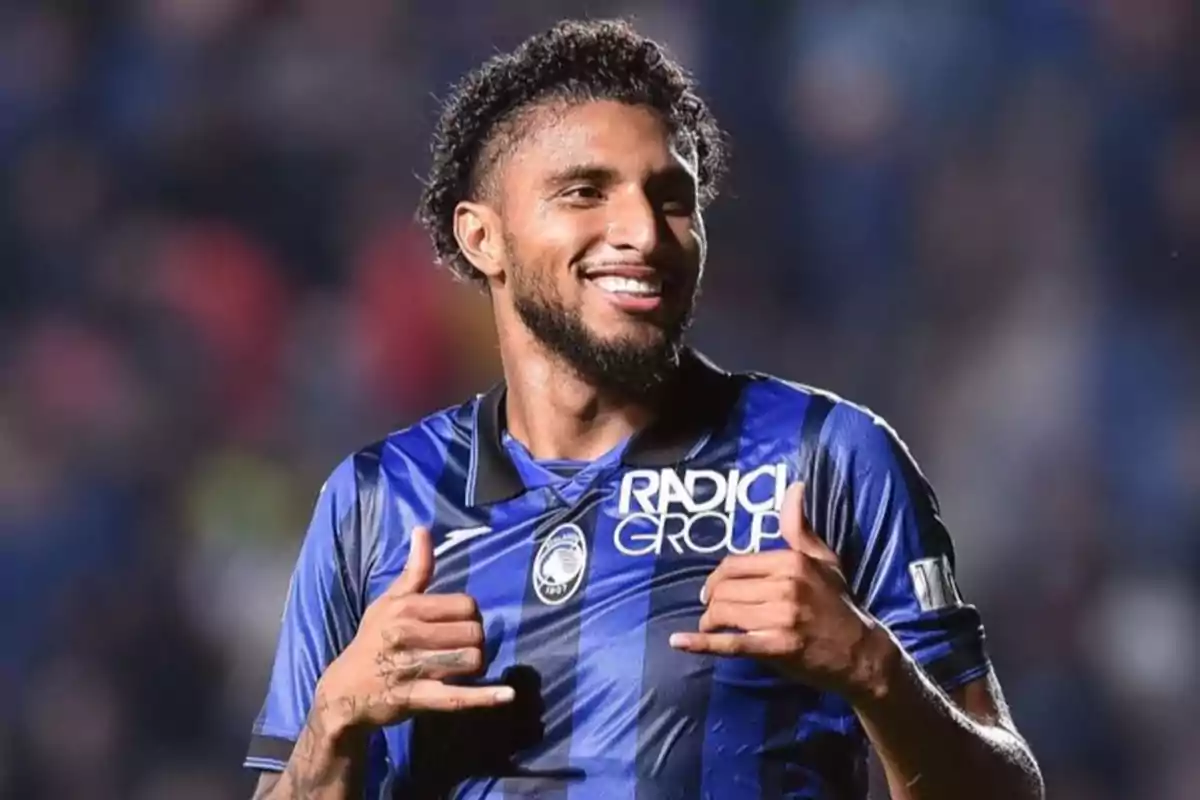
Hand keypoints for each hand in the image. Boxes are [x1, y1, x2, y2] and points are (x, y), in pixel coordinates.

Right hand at [314, 526, 513, 731]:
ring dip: (474, 666)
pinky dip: (484, 697)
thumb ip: (415, 569)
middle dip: (474, 641)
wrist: (343, 691)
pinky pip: (456, 696)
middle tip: (461, 647)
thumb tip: (422, 529)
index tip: (459, 624)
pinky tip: (507, 695)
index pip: (465, 606)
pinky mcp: (415, 699)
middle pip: (473, 633)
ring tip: (462, 667)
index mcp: (405, 608)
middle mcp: (407, 634)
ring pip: (470, 661)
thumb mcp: (389, 601)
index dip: (470, 616)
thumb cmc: (372, 640)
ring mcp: (411, 668)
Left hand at [669, 483, 894, 700]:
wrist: (861, 653)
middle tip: (710, 610)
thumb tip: (794, 486)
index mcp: (792, 561)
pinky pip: (731, 643)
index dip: (716, 578)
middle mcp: (785, 586)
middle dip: (711, 600)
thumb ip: (799, 527)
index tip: (712, 589)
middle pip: (725, 589)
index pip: (734, 564)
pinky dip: (702, 643)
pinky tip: (680, 642)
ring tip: (710, 626)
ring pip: (724, 613)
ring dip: (709, 621)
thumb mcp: (824, 560)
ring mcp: (781, 617)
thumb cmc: (838, 604)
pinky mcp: (777, 647)